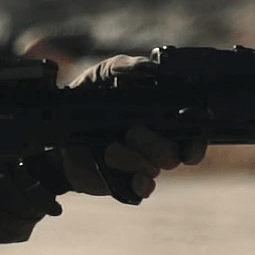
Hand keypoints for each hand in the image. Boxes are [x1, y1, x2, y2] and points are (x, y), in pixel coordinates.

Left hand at [58, 55, 207, 200]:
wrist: (57, 130)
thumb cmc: (86, 99)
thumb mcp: (102, 75)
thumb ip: (124, 66)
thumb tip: (149, 67)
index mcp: (157, 117)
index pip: (191, 131)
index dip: (196, 138)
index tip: (192, 136)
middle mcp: (155, 142)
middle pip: (175, 153)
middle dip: (153, 143)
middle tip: (131, 131)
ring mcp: (141, 163)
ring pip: (155, 168)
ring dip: (132, 158)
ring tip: (110, 148)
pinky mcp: (126, 181)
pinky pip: (144, 188)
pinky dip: (141, 183)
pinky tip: (133, 178)